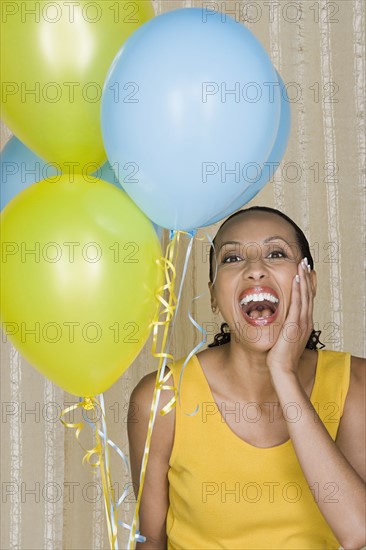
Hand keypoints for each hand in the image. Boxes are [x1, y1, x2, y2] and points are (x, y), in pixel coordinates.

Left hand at [266, 257, 315, 374]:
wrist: (282, 370)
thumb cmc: (280, 357)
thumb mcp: (284, 337)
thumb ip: (284, 327)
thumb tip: (277, 320)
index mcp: (304, 323)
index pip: (307, 299)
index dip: (306, 285)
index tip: (304, 272)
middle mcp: (305, 321)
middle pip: (308, 294)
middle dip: (307, 277)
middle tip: (305, 263)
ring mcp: (301, 322)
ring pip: (305, 296)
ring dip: (303, 279)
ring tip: (302, 265)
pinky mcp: (294, 325)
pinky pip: (297, 303)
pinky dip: (298, 290)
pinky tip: (296, 280)